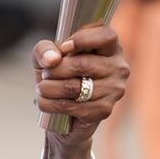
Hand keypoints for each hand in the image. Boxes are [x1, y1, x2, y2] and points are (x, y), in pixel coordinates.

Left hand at [35, 26, 129, 158]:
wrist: (59, 124)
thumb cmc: (55, 83)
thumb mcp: (45, 62)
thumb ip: (45, 51)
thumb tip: (54, 56)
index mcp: (109, 49)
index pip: (107, 34)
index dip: (85, 38)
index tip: (64, 45)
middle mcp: (119, 69)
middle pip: (85, 62)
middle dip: (57, 70)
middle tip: (44, 75)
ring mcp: (115, 93)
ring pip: (80, 85)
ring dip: (52, 89)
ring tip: (41, 92)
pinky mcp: (104, 113)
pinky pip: (77, 106)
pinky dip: (54, 106)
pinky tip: (45, 107)